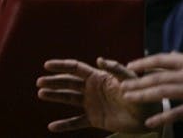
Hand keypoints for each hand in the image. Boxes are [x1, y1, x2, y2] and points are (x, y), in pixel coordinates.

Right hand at [36, 57, 152, 132]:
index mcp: (97, 77)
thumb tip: (99, 59)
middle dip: (53, 82)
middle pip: (68, 83)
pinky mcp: (94, 119)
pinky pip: (76, 122)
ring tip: (41, 94)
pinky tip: (52, 127)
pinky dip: (64, 125)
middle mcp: (90, 89)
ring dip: (54, 97)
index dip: (61, 66)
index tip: (47, 65)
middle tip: (40, 82)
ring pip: (68, 99)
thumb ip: (116, 69)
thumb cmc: (140, 94)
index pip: (75, 68)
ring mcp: (91, 104)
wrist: (148, 117)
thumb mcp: (130, 79)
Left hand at [123, 52, 182, 128]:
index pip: (162, 59)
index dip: (144, 62)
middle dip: (137, 82)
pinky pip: (178, 113)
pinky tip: (149, 122)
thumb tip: (171, 56)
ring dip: (143, 95)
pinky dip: (163, 118)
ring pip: (163, 92)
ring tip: (127, 98)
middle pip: (157, 77)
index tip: (129, 66)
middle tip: (121, 86)